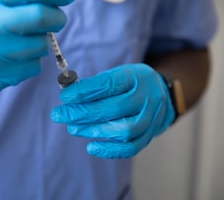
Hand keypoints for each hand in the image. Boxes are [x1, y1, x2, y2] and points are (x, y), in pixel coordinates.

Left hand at [51, 64, 174, 158]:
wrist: (163, 96)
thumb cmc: (132, 84)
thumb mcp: (118, 74)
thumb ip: (97, 85)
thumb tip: (70, 96)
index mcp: (137, 77)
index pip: (110, 84)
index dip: (85, 91)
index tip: (65, 96)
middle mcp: (147, 98)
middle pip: (114, 108)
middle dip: (83, 113)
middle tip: (60, 115)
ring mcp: (151, 119)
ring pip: (124, 130)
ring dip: (94, 130)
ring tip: (72, 128)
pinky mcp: (149, 136)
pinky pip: (131, 148)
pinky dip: (110, 150)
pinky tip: (91, 147)